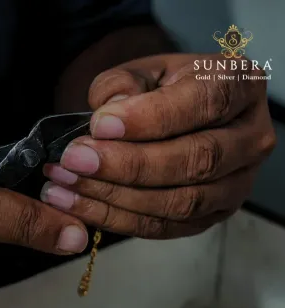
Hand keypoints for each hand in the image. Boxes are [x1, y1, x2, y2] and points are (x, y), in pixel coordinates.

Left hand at [42, 53, 275, 237]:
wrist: (185, 116)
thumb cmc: (168, 89)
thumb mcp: (147, 70)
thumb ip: (125, 84)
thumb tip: (107, 118)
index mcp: (241, 87)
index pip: (203, 104)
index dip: (150, 119)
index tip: (99, 126)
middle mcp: (250, 140)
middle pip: (196, 161)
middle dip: (128, 166)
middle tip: (75, 161)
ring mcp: (235, 186)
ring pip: (180, 203)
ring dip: (117, 198)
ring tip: (66, 186)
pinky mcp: (211, 217)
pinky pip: (164, 228)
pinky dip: (118, 220)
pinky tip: (80, 206)